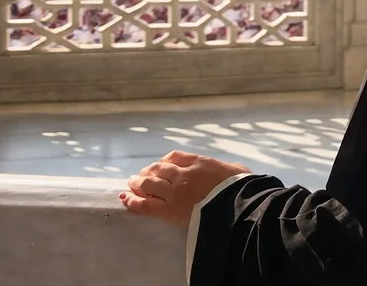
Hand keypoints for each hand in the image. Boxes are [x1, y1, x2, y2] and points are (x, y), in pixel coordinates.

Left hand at [119, 150, 250, 226]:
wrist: (235, 205)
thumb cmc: (241, 189)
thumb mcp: (239, 171)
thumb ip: (231, 169)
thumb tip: (233, 171)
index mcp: (200, 162)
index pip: (176, 156)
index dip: (165, 161)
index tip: (161, 165)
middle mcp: (183, 174)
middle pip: (159, 168)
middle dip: (148, 171)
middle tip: (141, 175)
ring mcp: (174, 192)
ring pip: (149, 184)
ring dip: (138, 183)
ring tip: (130, 184)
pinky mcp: (169, 210)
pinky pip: (146, 204)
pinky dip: (133, 200)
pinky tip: (124, 198)